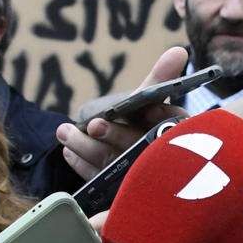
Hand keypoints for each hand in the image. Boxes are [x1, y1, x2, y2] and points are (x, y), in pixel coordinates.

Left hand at [57, 47, 190, 180]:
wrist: (123, 152)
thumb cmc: (142, 121)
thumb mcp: (150, 98)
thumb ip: (161, 78)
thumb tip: (179, 50)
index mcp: (172, 134)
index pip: (173, 126)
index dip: (161, 117)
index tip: (151, 109)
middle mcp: (157, 159)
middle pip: (138, 148)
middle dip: (114, 135)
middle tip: (93, 124)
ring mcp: (134, 178)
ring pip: (113, 165)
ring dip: (86, 147)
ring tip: (64, 131)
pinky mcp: (114, 192)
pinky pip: (96, 180)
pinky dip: (81, 164)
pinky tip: (68, 151)